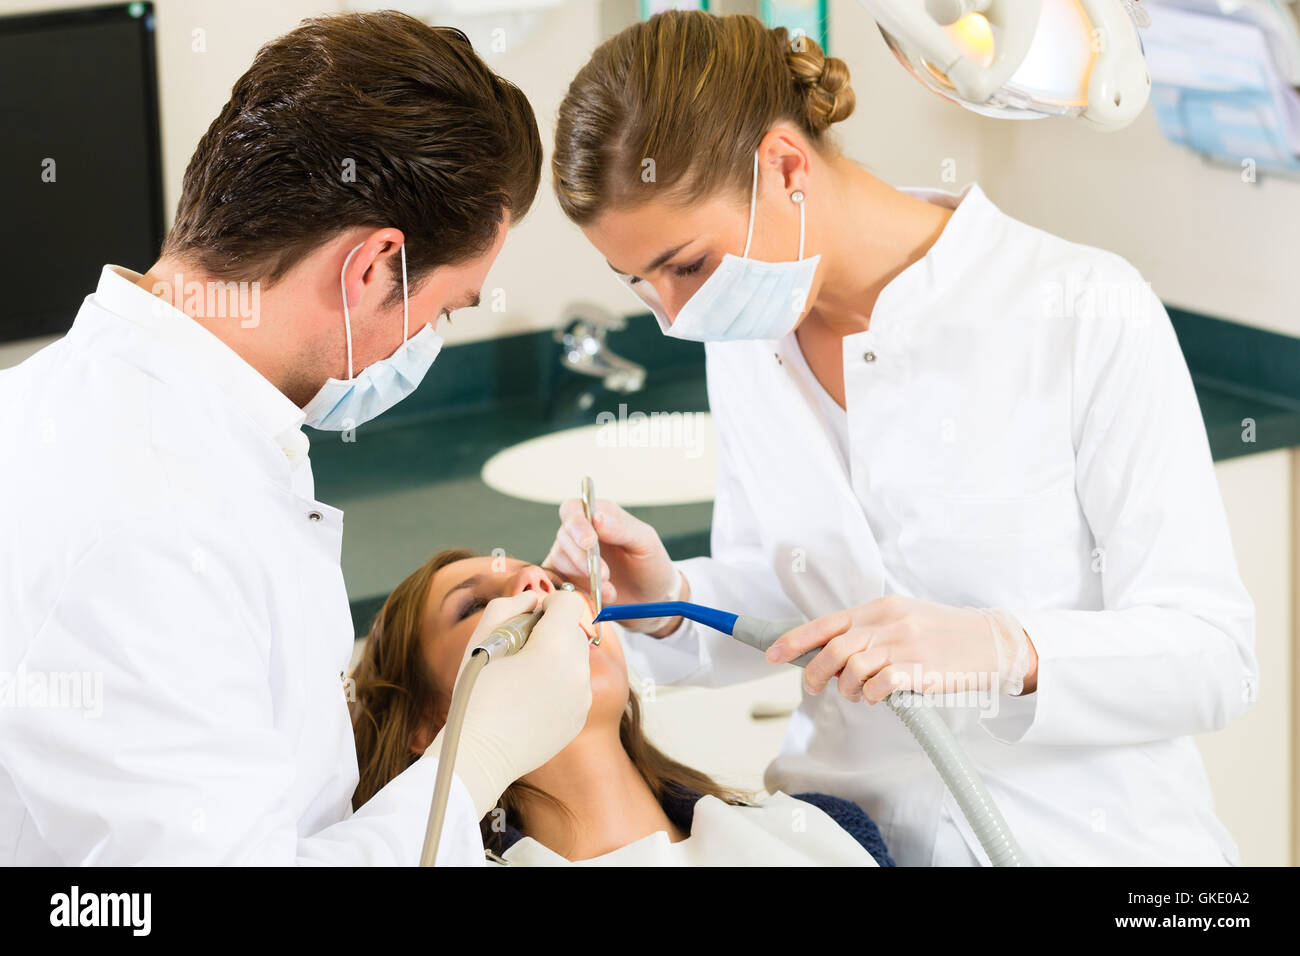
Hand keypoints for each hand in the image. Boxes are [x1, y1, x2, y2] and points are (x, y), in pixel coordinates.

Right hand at [437, 589, 591, 817]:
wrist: (480, 752)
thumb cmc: (476, 692)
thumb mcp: (483, 635)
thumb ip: (512, 604)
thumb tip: (534, 600)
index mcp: (556, 645)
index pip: (570, 602)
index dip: (549, 605)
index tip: (530, 619)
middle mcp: (577, 670)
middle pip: (575, 630)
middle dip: (552, 632)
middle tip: (520, 651)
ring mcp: (583, 697)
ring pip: (576, 659)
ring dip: (556, 658)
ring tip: (523, 678)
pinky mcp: (580, 717)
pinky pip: (575, 687)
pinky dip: (559, 685)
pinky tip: (529, 700)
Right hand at [543, 497, 686, 633]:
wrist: (652, 601)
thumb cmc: (651, 565)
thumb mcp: (645, 542)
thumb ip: (622, 527)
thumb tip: (597, 516)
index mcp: (599, 516)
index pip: (573, 510)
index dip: (577, 524)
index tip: (590, 542)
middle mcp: (580, 534)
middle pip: (563, 536)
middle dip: (582, 557)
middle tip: (604, 575)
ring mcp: (571, 558)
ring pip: (561, 560)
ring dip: (584, 577)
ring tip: (610, 591)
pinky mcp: (568, 581)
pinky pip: (557, 583)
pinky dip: (575, 591)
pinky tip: (595, 598)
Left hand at [766, 595, 1034, 703]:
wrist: (993, 642)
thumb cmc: (944, 634)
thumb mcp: (905, 618)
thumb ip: (869, 629)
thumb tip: (829, 648)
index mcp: (881, 607)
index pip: (828, 622)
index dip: (796, 640)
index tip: (773, 655)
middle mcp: (890, 623)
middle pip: (835, 648)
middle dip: (815, 672)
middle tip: (812, 687)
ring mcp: (906, 646)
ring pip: (853, 668)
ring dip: (846, 688)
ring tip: (855, 694)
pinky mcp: (922, 670)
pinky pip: (879, 686)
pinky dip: (870, 695)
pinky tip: (877, 697)